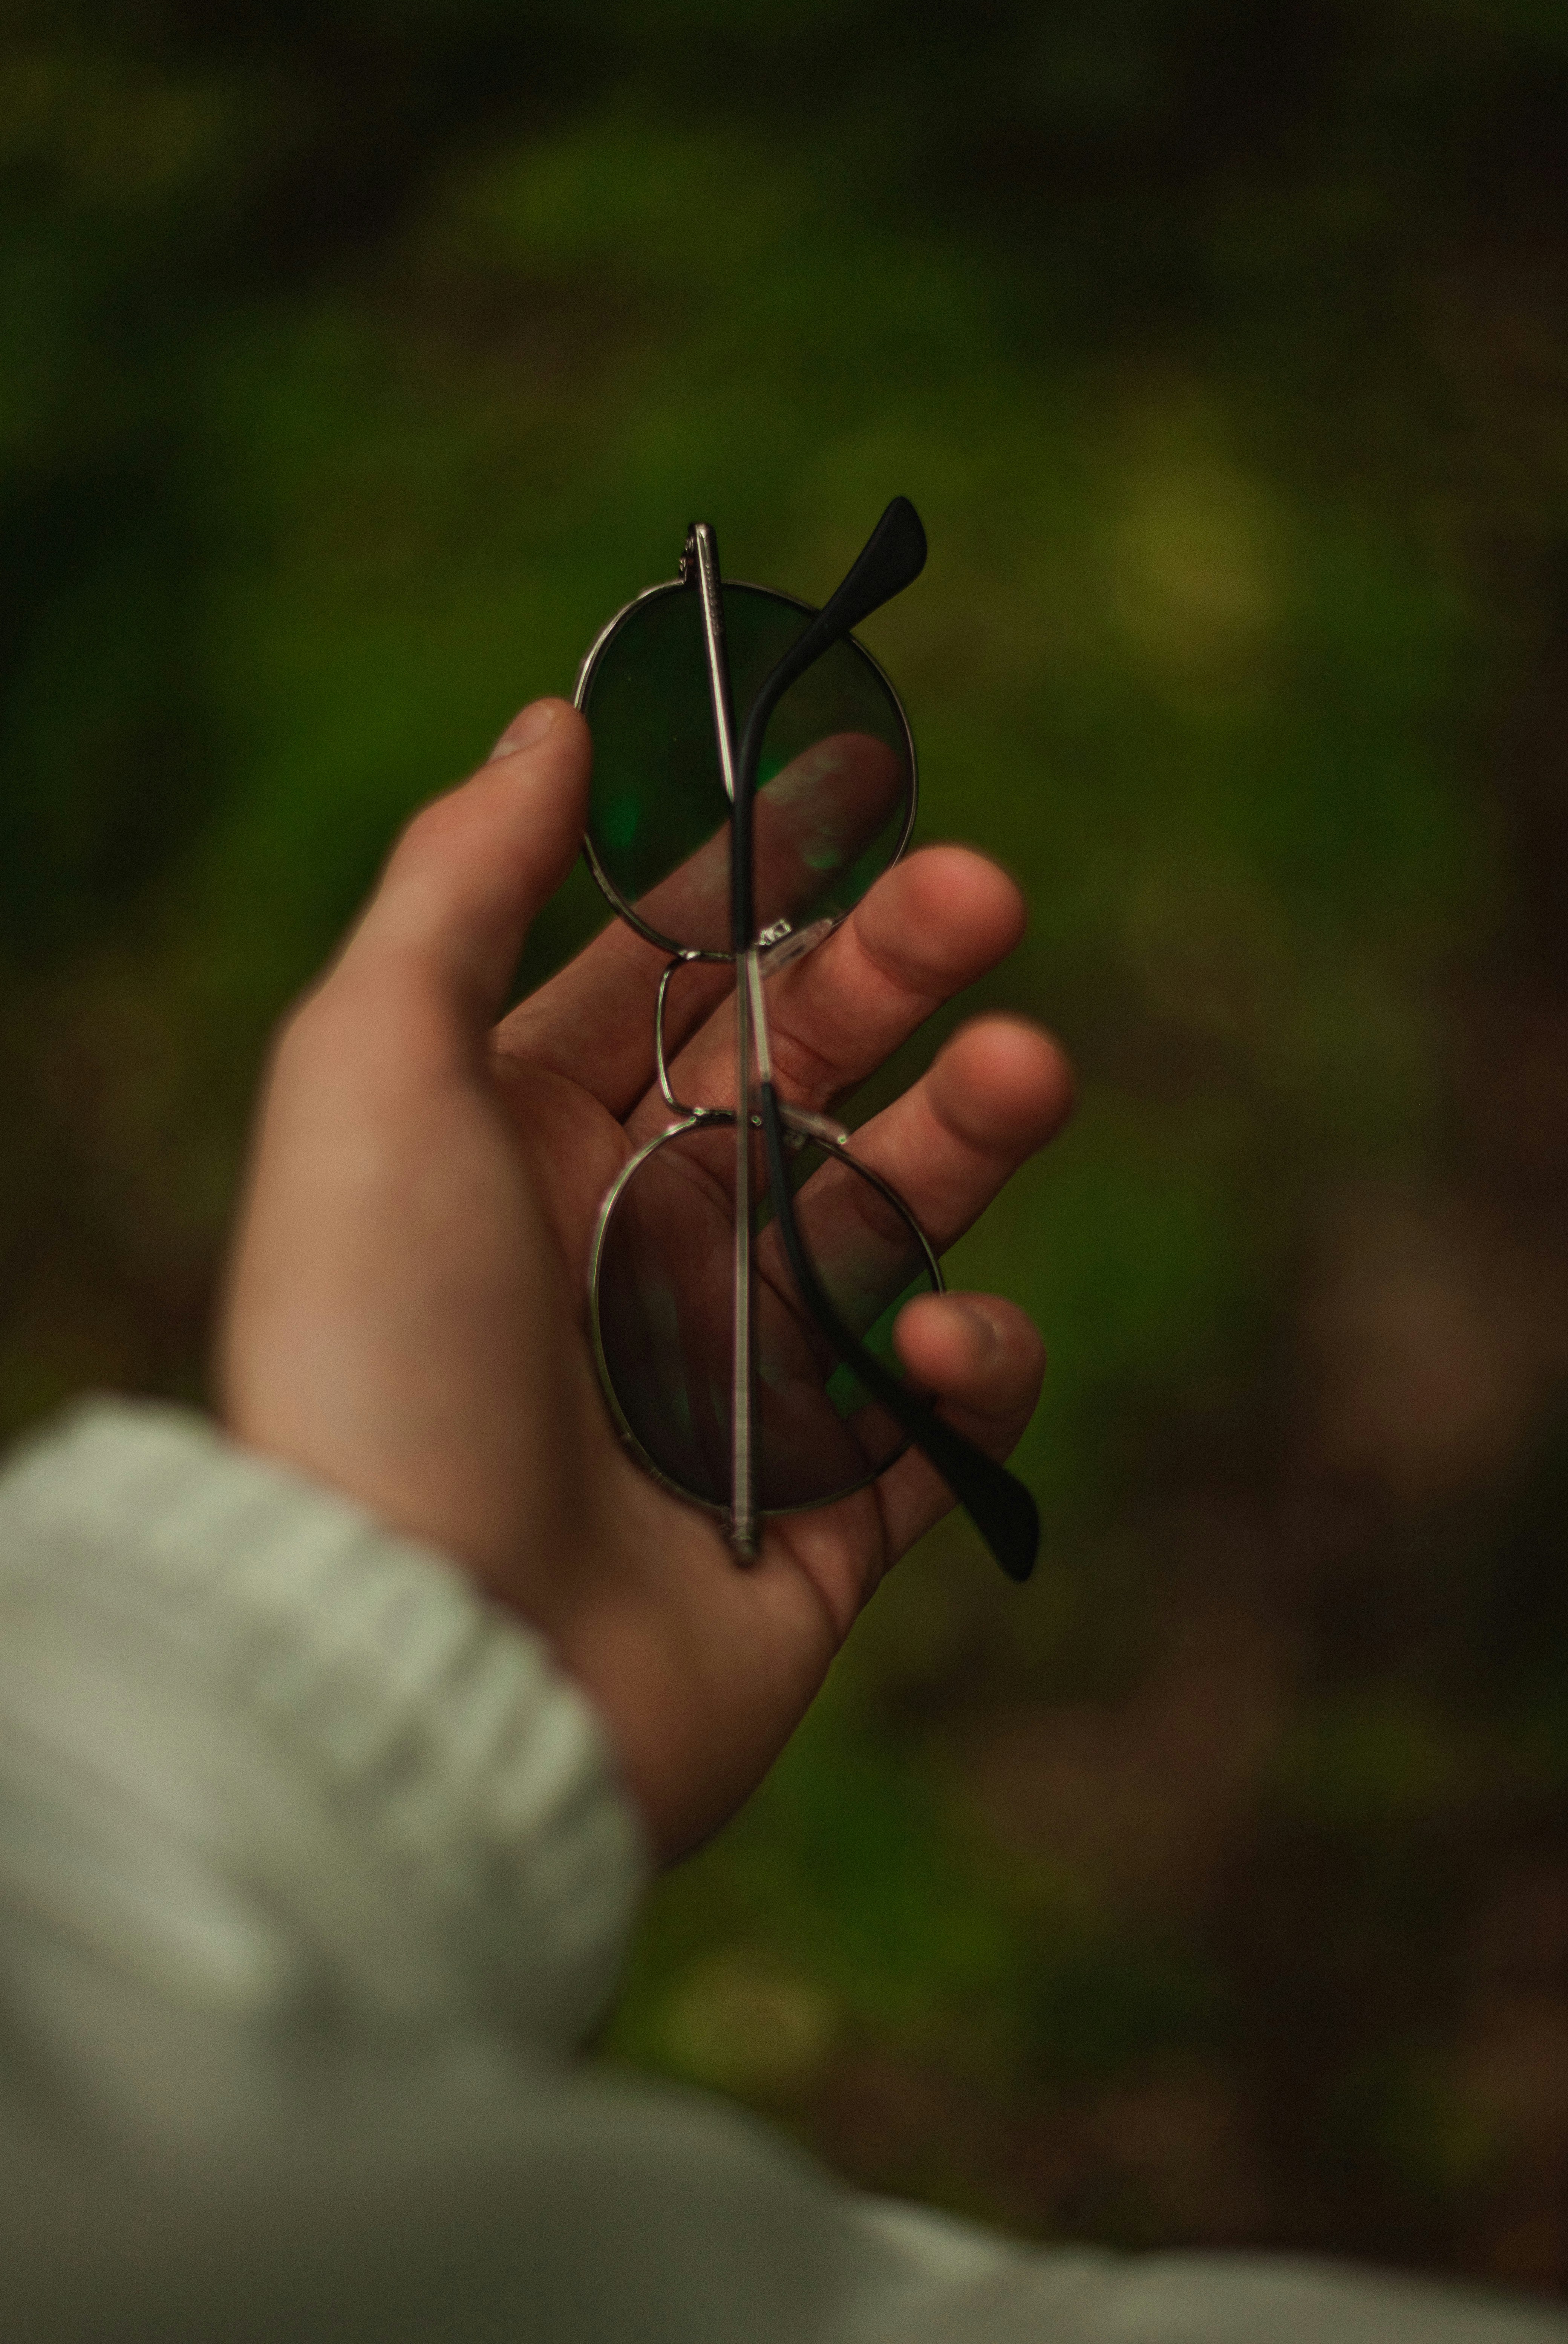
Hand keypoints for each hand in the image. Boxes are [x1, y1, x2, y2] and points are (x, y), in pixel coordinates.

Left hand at [218, 699, 1074, 1858]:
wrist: (426, 1665)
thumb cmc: (384, 1355)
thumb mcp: (371, 1075)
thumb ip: (454, 888)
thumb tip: (546, 728)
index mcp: (520, 1143)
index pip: (666, 974)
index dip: (763, 871)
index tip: (864, 779)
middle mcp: (628, 1246)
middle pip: (802, 1071)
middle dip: (897, 972)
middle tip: (987, 895)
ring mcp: (732, 1379)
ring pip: (893, 1220)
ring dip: (970, 1131)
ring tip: (1026, 1069)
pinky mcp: (820, 1514)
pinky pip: (935, 1418)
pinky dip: (966, 1368)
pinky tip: (940, 1345)